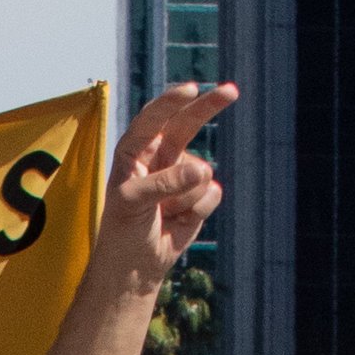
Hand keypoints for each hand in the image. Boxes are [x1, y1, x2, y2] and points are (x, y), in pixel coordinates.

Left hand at [97, 81, 236, 295]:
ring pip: (200, 172)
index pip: (153, 118)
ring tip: (164, 214)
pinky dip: (197, 210)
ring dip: (185, 198)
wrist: (136, 264)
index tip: (190, 90)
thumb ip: (163, 183)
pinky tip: (179, 220)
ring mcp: (183, 172)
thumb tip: (202, 171)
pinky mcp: (200, 193)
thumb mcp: (132, 203)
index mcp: (135, 149)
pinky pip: (211, 192)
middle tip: (231, 91)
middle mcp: (160, 154)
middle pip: (188, 123)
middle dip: (209, 106)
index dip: (172, 102)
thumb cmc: (123, 230)